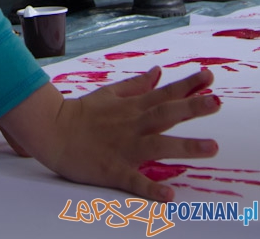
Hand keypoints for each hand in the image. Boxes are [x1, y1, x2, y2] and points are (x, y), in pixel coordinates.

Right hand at [0, 68, 218, 200]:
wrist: (51, 130)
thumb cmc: (81, 113)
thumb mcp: (110, 93)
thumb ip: (136, 85)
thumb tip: (158, 72)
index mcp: (131, 107)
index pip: (164, 94)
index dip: (187, 85)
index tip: (209, 76)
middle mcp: (132, 124)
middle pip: (165, 114)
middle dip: (192, 107)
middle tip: (216, 102)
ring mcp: (123, 146)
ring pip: (158, 145)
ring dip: (185, 146)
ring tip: (211, 147)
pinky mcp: (113, 169)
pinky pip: (134, 180)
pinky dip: (151, 188)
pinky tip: (169, 195)